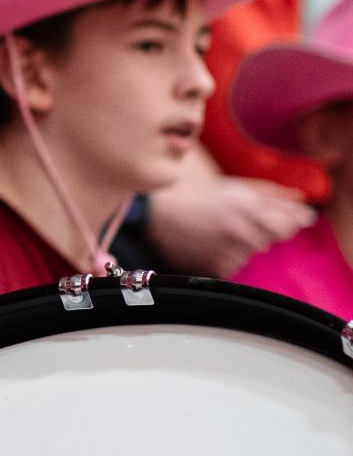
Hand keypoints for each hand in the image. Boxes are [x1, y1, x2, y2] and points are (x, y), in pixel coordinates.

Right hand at [145, 177, 316, 278]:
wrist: (155, 213)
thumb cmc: (192, 195)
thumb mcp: (233, 186)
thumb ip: (271, 195)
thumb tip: (300, 203)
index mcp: (248, 207)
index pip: (288, 225)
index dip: (285, 222)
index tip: (277, 219)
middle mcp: (242, 231)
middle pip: (270, 240)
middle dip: (259, 230)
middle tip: (232, 219)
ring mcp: (229, 253)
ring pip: (251, 254)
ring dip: (241, 245)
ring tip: (216, 231)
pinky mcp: (217, 269)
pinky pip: (234, 266)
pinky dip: (226, 257)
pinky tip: (209, 244)